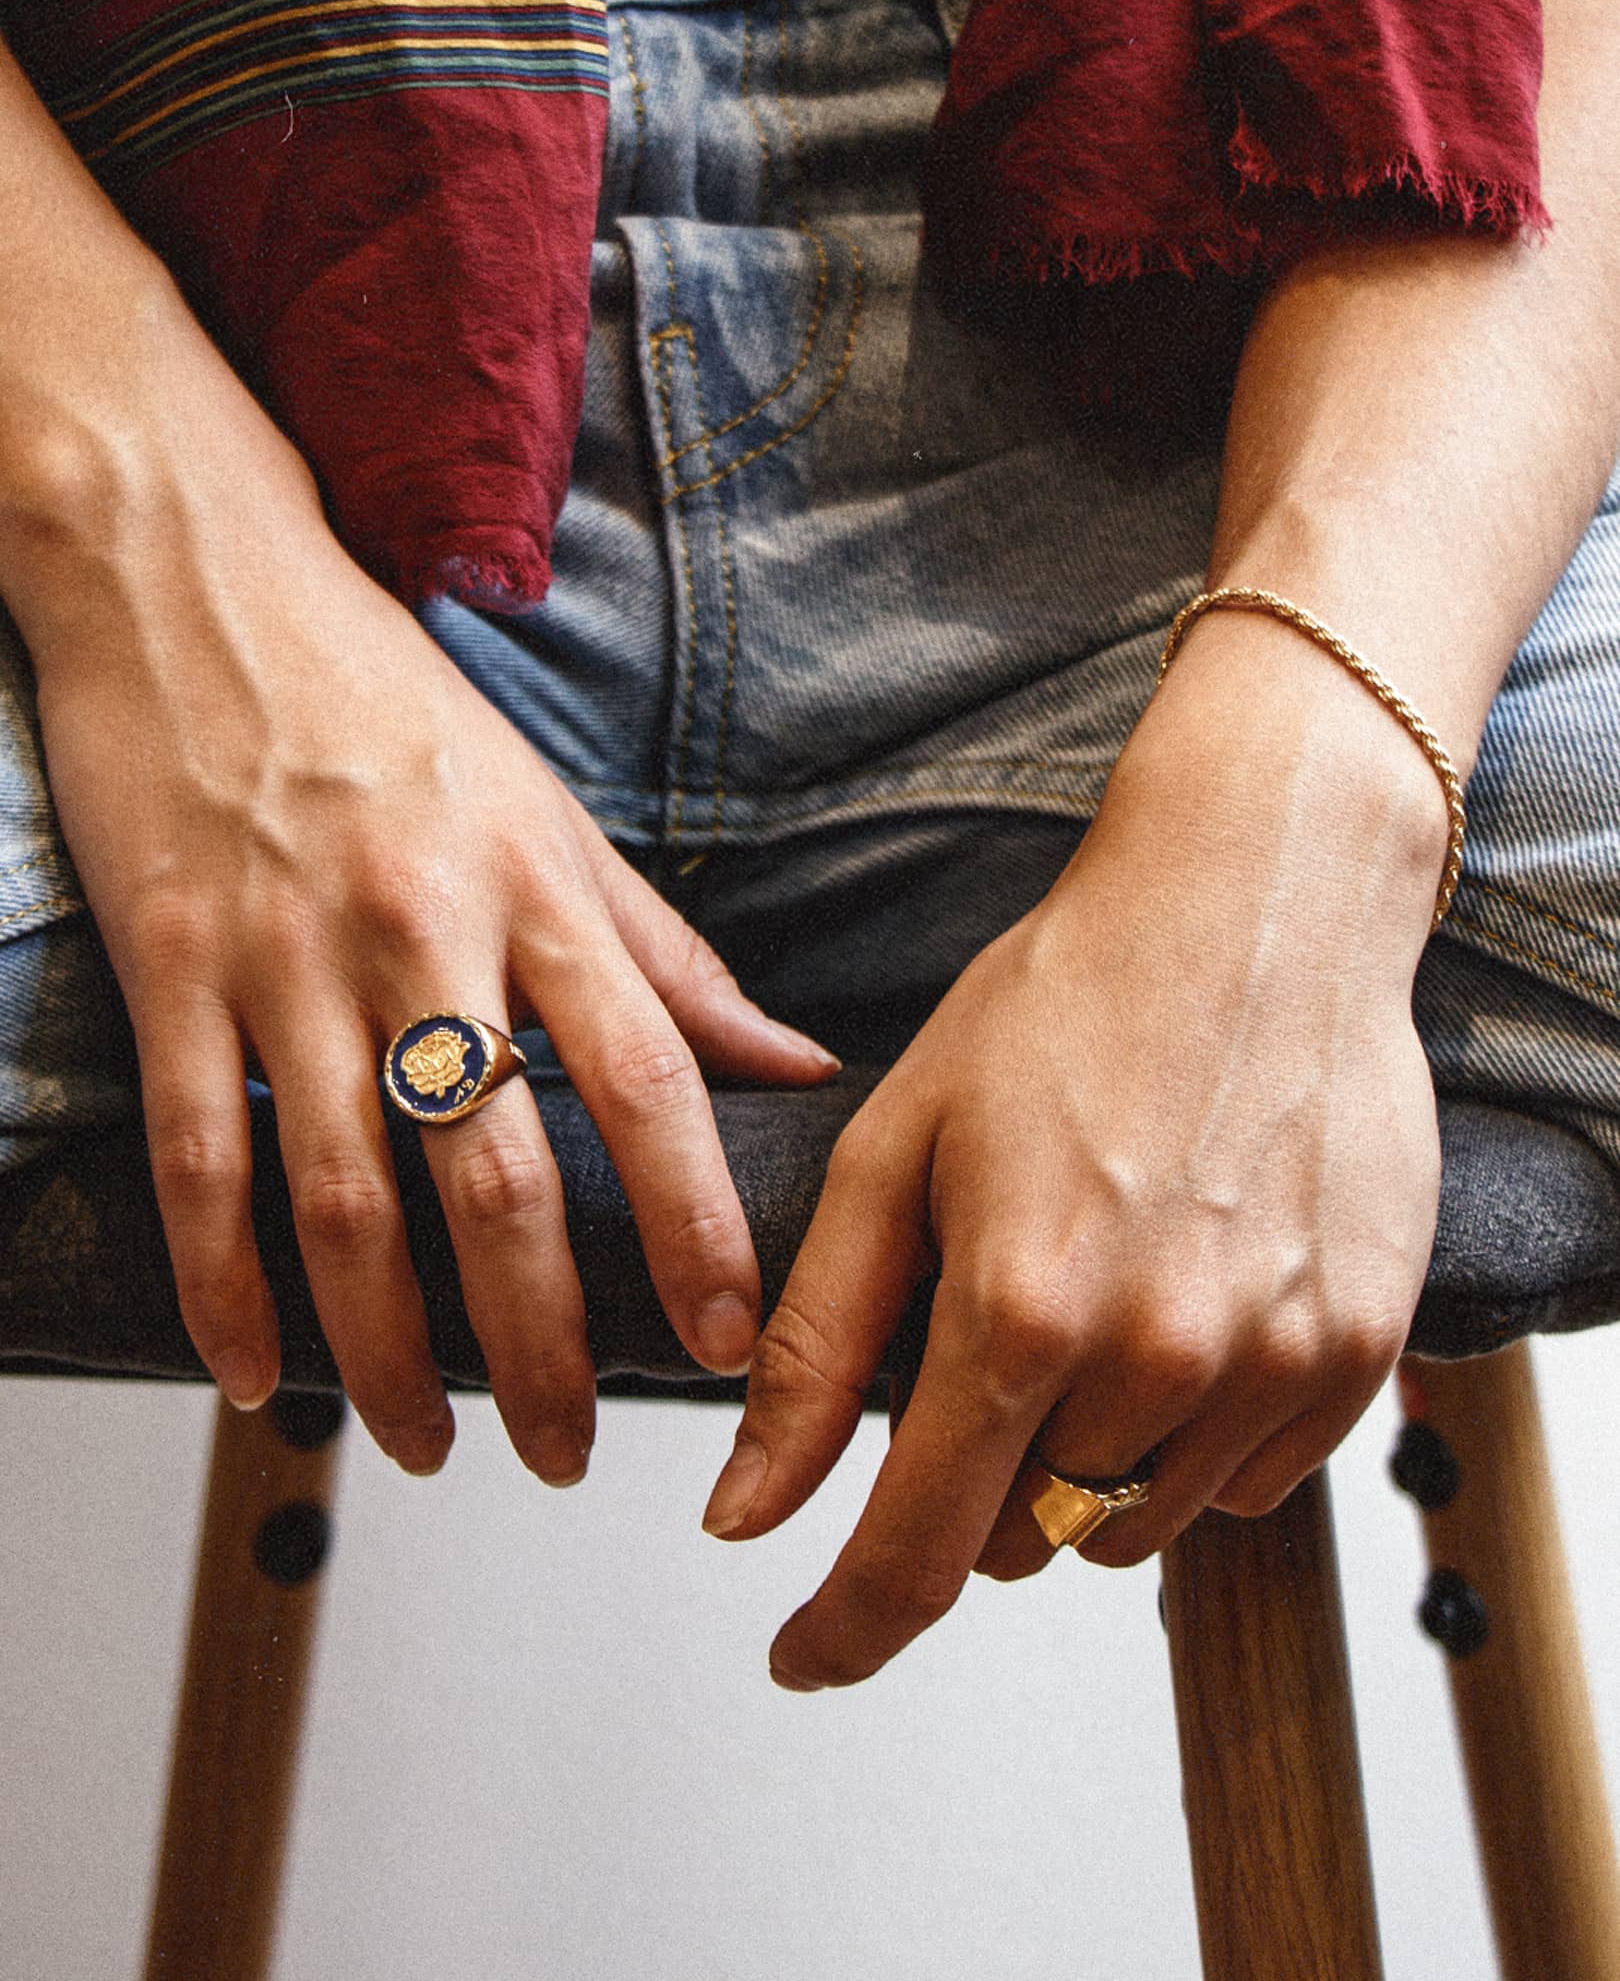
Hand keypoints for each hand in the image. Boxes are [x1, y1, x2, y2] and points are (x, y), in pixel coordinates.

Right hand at [6, 377, 835, 1480]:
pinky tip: (266, 1376)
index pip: (647, 1081)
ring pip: (351, 1198)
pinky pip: (203, 1160)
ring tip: (431, 1441)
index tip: (730, 1341)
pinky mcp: (173, 969)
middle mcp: (425, 928)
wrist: (193, 574)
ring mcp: (289, 955)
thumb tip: (790, 1060)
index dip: (696, 1224)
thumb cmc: (387, 700)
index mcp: (538, 889)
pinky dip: (228, 1287)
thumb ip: (670, 954)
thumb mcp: (556, 813)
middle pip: (501, 1179)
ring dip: (394, 1351)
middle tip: (568, 1451)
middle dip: (543, 1341)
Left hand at [704, 628, 1449, 1687]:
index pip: (917, 1549)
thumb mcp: (896, 1148)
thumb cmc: (1064, 1003)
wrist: (1257, 905)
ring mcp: (1274, 1361)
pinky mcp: (1363, 1350)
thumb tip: (744, 1512)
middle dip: (971, 1480)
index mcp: (1020, 1307)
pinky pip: (1246, 1484)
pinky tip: (1183, 1310)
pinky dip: (1191, 1438)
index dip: (845, 1625)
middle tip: (987, 1338)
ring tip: (1095, 1300)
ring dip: (1084, 1460)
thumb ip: (815, 1343)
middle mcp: (1157, 1357)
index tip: (806, 1652)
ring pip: (1134, 1522)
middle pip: (1024, 1539)